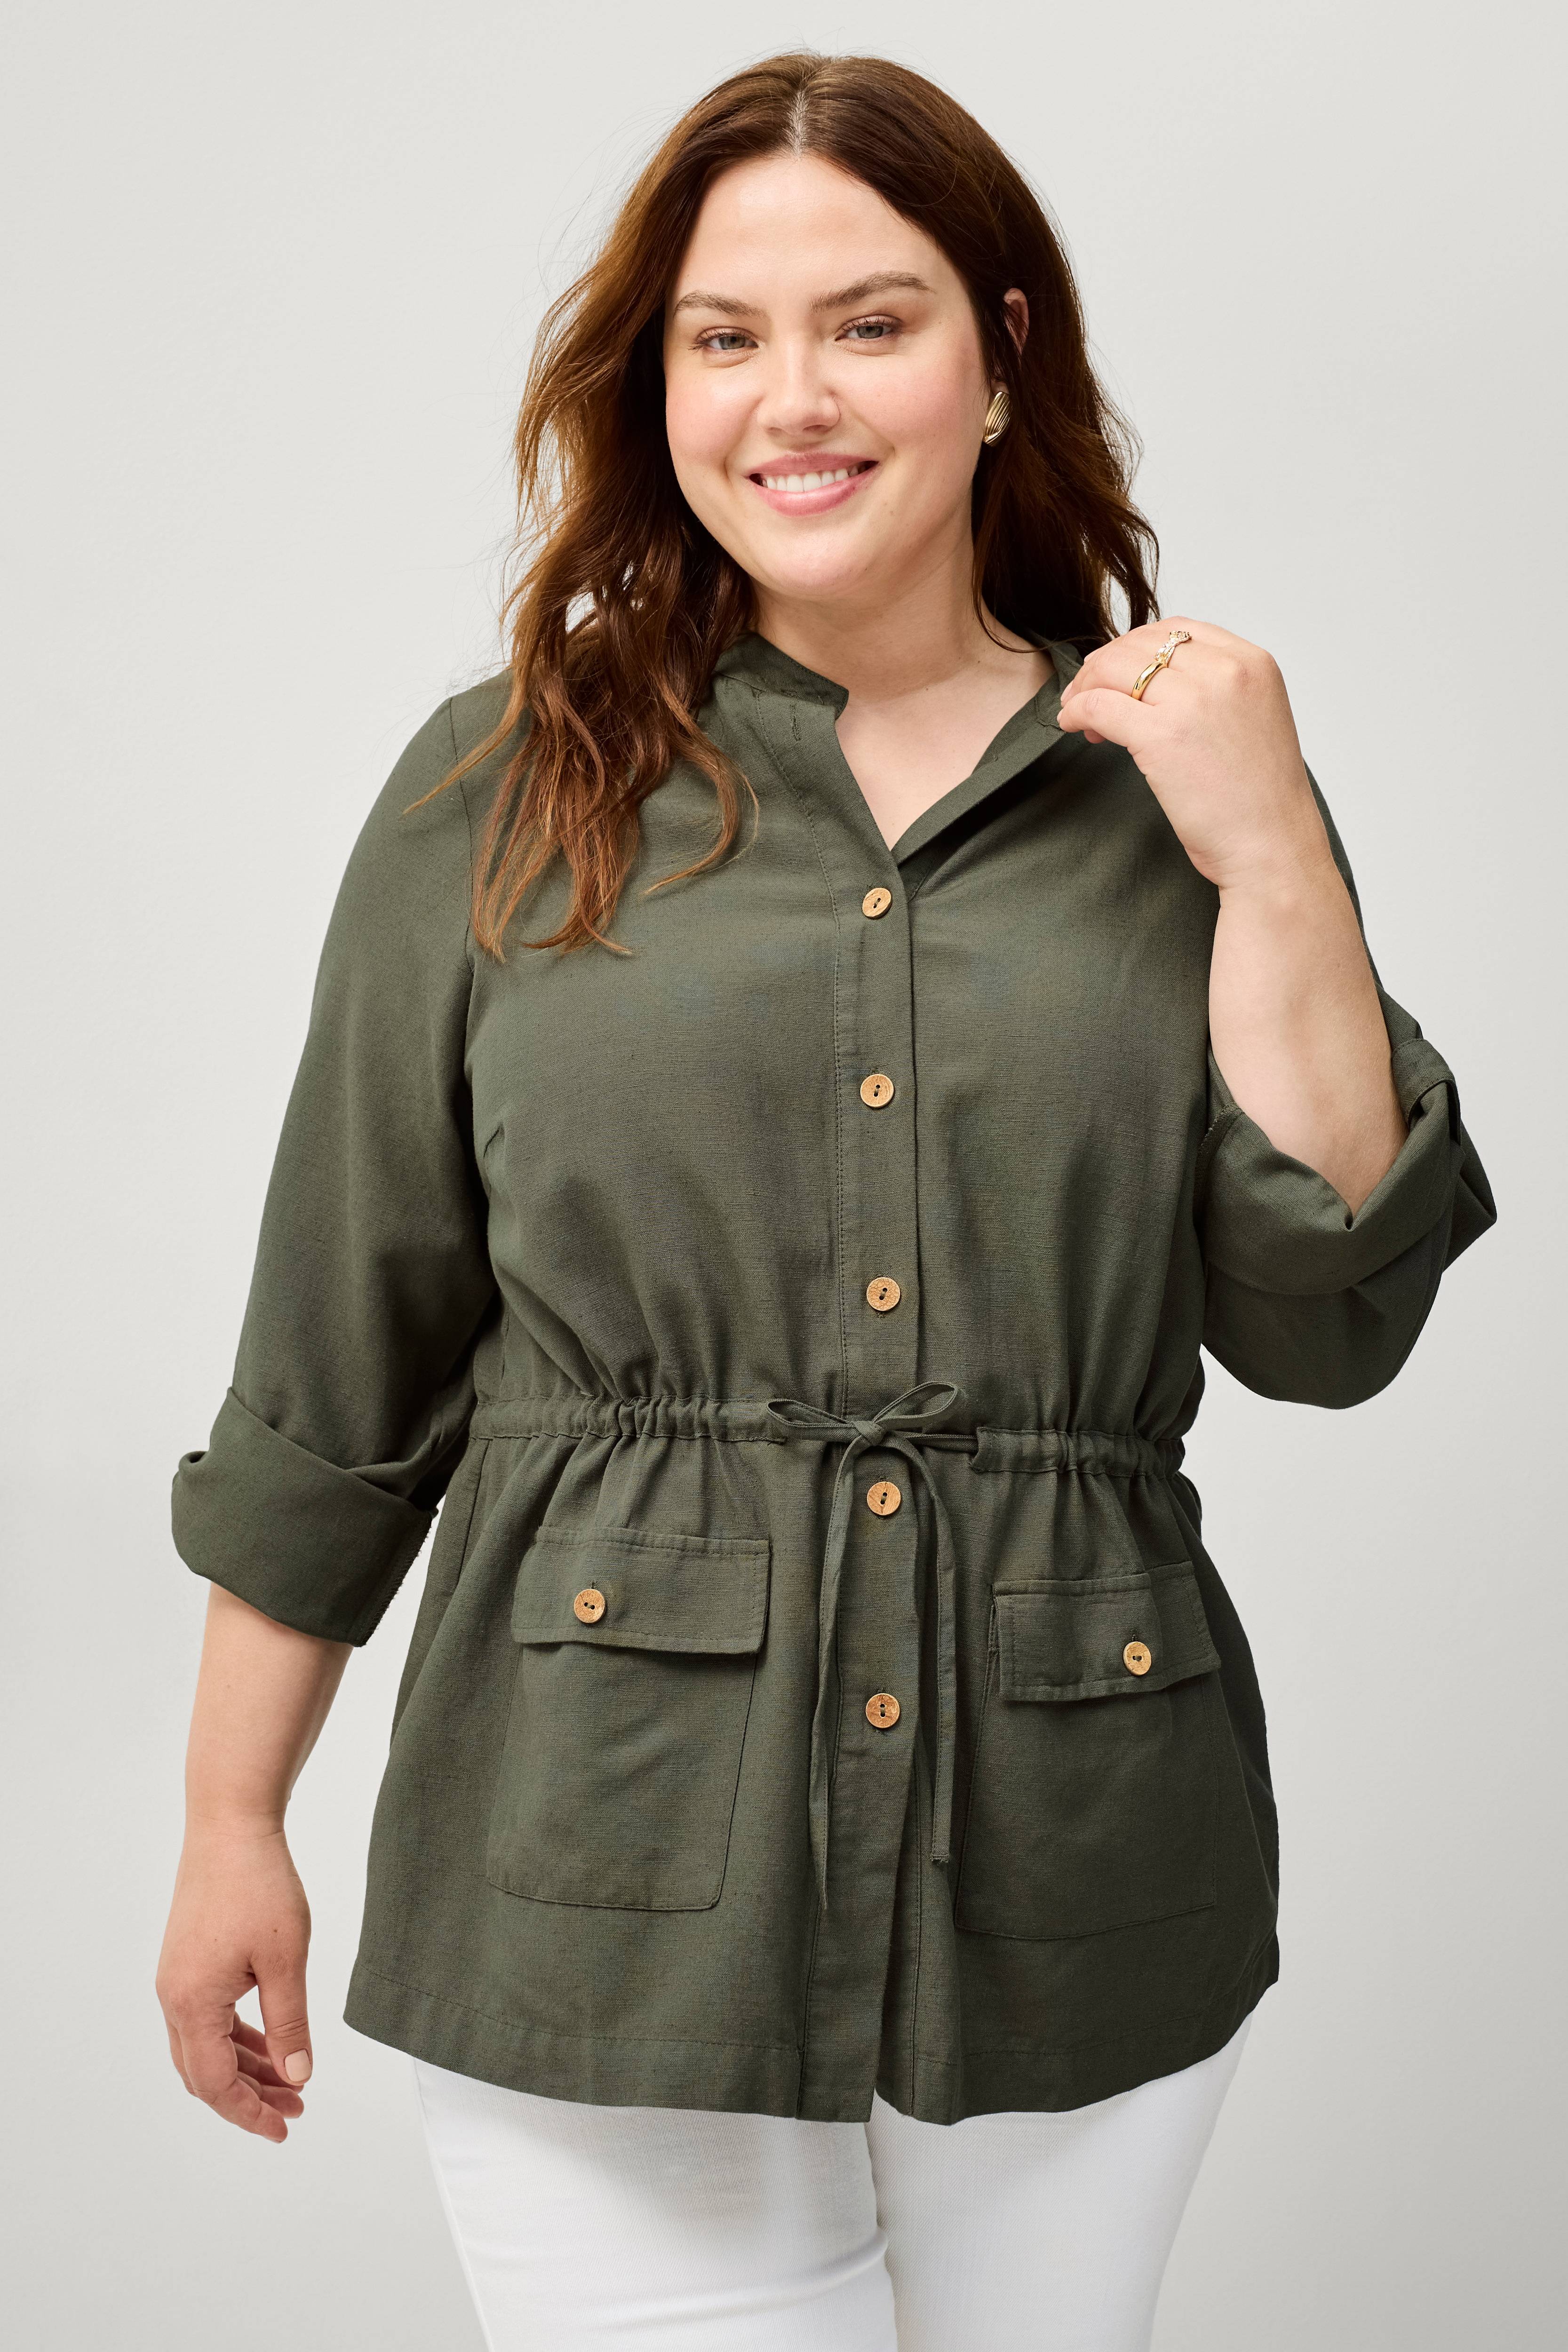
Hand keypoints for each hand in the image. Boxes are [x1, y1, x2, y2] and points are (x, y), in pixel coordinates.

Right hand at [156, 1820, 314, 2143]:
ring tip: (293, 2081)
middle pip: (204, 2073)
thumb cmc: (258, 1884)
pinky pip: (209, 2019)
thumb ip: (289, 2023)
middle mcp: (173, 1997)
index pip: (215, 2084)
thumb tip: (298, 2076)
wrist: (230, 1826)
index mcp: (191, 2003)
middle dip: (249, 2097)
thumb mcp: (285, 1959)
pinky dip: (239, 2038)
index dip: (249, 2112)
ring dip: (246, 2068)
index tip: (284, 2128)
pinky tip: (272, 2042)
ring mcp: (177, 1980)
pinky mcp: (188, 1962)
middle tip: (295, 2110)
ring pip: (206, 2047)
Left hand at [1056, 618, 1331, 895]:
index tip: (1119, 672)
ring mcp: (1193, 700)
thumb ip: (1212, 693)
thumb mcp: (1249, 722)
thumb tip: (1151, 685)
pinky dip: (1077, 710)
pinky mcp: (1162, 735)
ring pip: (1114, 669)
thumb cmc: (1260, 800)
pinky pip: (1100, 705)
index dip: (1137, 648)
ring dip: (1086, 687)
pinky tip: (1073, 725)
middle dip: (1105, 666)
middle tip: (1085, 693)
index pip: (1178, 630)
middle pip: (1140, 645)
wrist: (1273, 848)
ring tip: (1077, 712)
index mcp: (1252, 662)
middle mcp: (1226, 671)